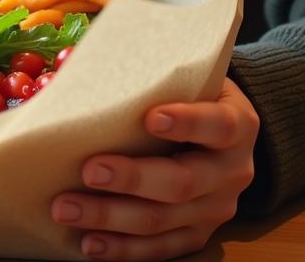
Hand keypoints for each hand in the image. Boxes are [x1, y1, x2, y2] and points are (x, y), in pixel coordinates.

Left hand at [50, 77, 257, 259]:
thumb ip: (149, 74)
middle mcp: (232, 171)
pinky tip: (89, 244)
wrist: (226, 131)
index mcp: (237, 124)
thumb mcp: (188, 76)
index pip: (216, 125)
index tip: (150, 118)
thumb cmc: (192, 94)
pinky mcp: (198, 234)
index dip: (186, 123)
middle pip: (182, 182)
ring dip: (111, 217)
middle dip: (132, 178)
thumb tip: (78, 62)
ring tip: (67, 209)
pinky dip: (123, 249)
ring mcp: (216, 209)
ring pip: (164, 221)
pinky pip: (161, 249)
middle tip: (89, 170)